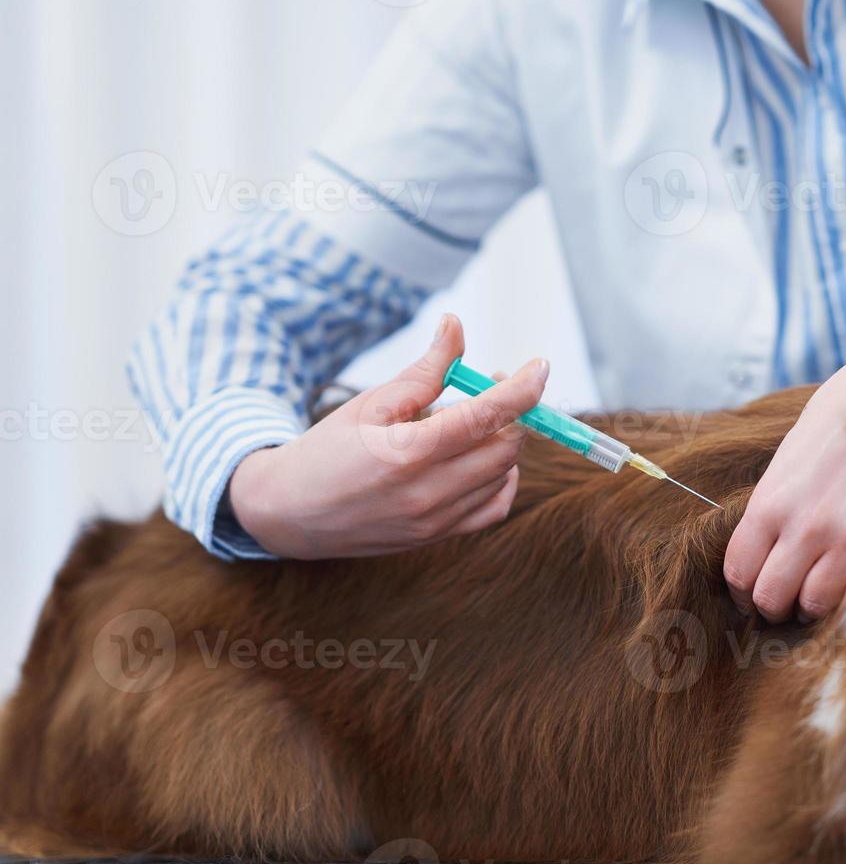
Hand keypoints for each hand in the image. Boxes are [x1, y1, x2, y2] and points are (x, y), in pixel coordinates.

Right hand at [229, 314, 546, 558]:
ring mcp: (435, 521)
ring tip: (472, 421)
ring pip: (503, 476)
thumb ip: (424, 370)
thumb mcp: (370, 403)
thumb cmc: (326, 450)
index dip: (521, 389)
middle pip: (504, 447)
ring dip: (503, 442)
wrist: (287, 513)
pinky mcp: (437, 537)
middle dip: (511, 411)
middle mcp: (427, 493)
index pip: (486, 417)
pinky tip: (482, 458)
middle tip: (490, 386)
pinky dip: (501, 479)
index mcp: (407, 453)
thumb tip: (456, 326)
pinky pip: (493, 508)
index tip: (539, 367)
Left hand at [724, 329, 845, 622]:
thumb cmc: (841, 416)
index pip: (738, 570)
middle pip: (769, 596)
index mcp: (768, 501)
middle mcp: (799, 525)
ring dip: (809, 608)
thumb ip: (776, 502)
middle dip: (772, 606)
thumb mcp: (790, 456)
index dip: (742, 591)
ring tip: (816, 599)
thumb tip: (767, 540)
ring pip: (810, 605)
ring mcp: (840, 537)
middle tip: (783, 603)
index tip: (751, 594)